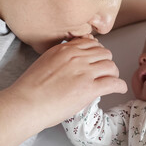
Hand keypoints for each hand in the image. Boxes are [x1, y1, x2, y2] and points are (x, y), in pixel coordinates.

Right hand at [5, 37, 126, 128]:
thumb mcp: (46, 60)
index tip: (98, 58)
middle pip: (104, 53)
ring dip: (113, 74)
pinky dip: (119, 86)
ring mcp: (84, 72)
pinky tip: (119, 89)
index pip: (92, 43)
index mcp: (66, 49)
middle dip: (106, 62)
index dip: (97, 52)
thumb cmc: (31, 87)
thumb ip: (62, 56)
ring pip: (111, 66)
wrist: (26, 103)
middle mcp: (77, 57)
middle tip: (104, 71)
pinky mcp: (89, 89)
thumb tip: (73, 58)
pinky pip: (113, 83)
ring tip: (111, 80)